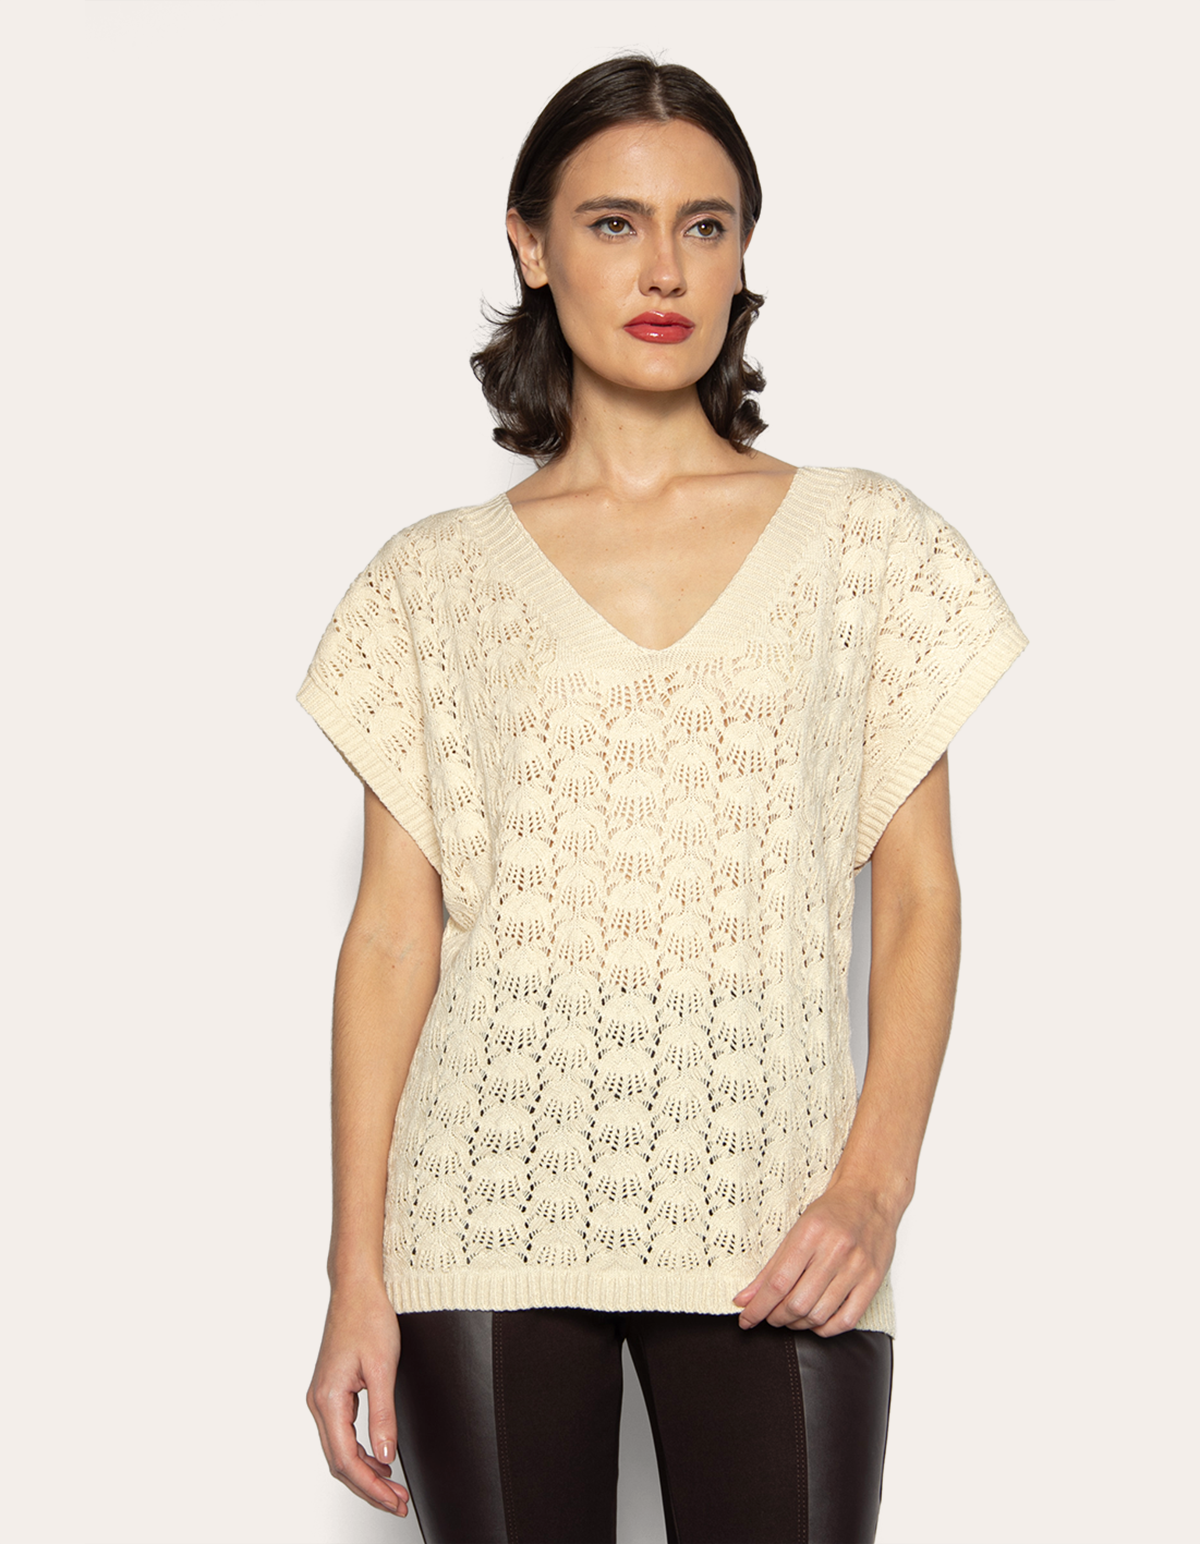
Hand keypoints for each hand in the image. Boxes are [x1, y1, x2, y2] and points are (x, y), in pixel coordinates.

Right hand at [306, 1281, 410, 1516]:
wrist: (357, 1288)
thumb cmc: (369, 1318)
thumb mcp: (383, 1368)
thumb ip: (383, 1415)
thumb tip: (386, 1455)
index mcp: (328, 1399)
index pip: (346, 1460)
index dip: (370, 1488)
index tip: (394, 1501)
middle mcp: (319, 1402)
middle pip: (340, 1462)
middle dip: (369, 1488)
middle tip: (398, 1503)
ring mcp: (323, 1397)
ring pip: (340, 1450)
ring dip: (365, 1473)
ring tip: (393, 1489)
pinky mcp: (332, 1392)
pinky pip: (342, 1434)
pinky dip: (361, 1453)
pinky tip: (380, 1460)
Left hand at [731, 1182, 898, 1336]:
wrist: (870, 1196)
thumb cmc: (832, 1212)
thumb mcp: (796, 1230)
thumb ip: (771, 1268)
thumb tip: (745, 1299)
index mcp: (811, 1234)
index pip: (778, 1282)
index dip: (758, 1307)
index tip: (746, 1319)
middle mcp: (835, 1251)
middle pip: (797, 1303)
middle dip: (776, 1317)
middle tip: (769, 1316)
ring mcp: (857, 1268)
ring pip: (819, 1315)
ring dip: (798, 1325)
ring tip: (790, 1318)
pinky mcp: (873, 1281)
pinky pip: (847, 1320)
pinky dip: (826, 1328)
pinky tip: (815, 1322)